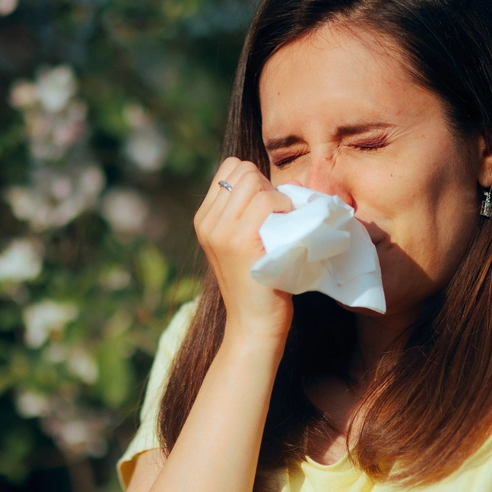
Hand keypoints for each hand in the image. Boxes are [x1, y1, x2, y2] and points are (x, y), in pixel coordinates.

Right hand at [194, 157, 295, 343]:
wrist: (253, 324)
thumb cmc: (258, 283)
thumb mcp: (240, 244)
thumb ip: (246, 213)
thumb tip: (279, 183)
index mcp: (205, 219)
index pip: (230, 167)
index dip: (255, 179)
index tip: (268, 206)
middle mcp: (207, 222)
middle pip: (243, 170)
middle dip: (267, 185)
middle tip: (279, 215)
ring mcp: (221, 231)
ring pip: (253, 181)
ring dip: (277, 196)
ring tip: (282, 222)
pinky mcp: (240, 241)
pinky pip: (267, 201)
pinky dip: (284, 207)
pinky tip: (287, 228)